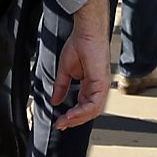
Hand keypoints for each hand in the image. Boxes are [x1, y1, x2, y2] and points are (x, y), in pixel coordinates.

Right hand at [50, 0, 110, 129]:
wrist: (86, 32)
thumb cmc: (79, 45)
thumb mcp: (65, 71)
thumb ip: (61, 87)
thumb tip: (54, 101)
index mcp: (90, 85)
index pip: (83, 107)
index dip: (72, 116)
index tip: (59, 121)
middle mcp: (98, 88)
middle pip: (89, 112)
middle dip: (74, 121)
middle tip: (60, 124)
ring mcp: (101, 86)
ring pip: (92, 111)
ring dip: (77, 119)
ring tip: (64, 121)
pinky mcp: (101, 83)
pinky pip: (94, 103)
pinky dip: (82, 111)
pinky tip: (71, 114)